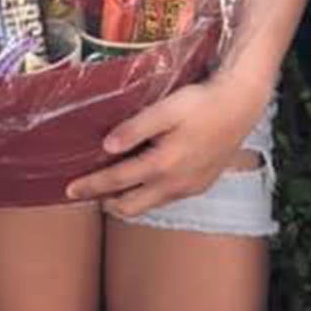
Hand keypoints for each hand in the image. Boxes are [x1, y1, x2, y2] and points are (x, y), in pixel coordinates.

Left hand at [72, 75, 264, 215]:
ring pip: (150, 205)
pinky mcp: (200, 185)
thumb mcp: (165, 110)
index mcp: (163, 165)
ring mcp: (190, 187)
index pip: (116, 181)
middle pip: (131, 206)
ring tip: (111, 186)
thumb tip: (107, 146)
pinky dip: (148, 194)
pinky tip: (143, 178)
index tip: (69, 189)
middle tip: (88, 190)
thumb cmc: (201, 103)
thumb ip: (135, 128)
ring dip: (128, 199)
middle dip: (106, 201)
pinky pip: (166, 198)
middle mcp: (176, 184)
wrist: (241, 106)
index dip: (90, 186)